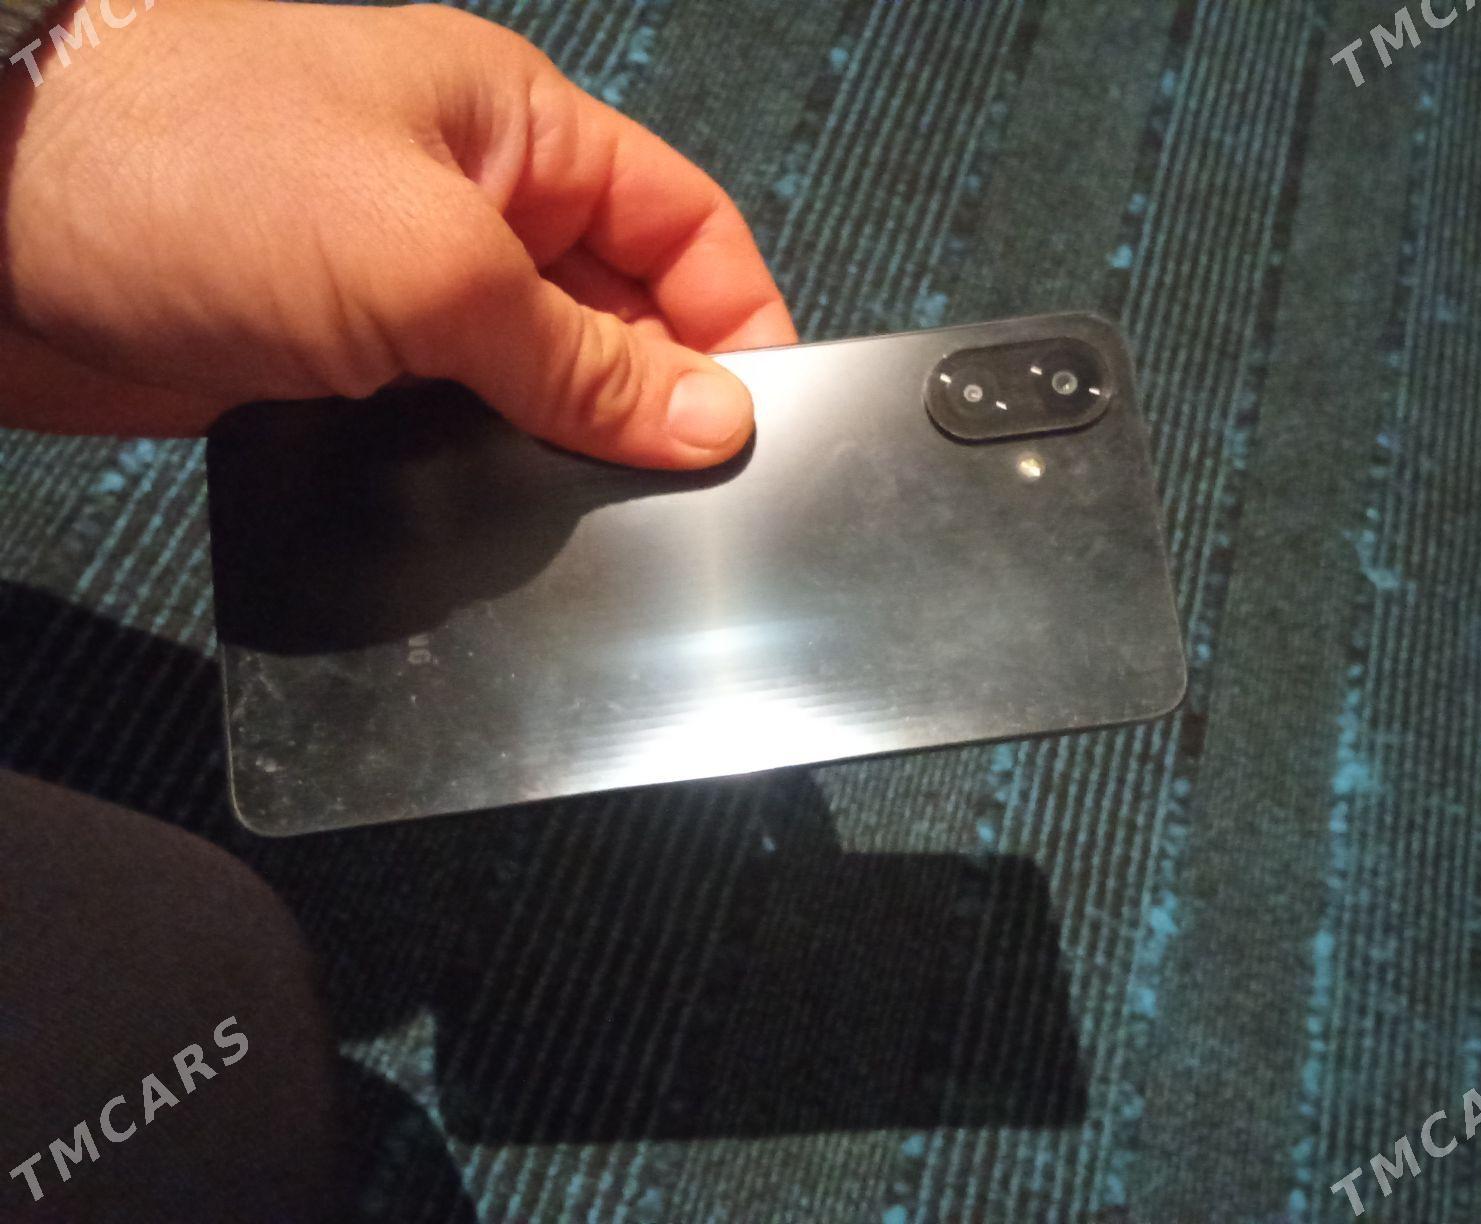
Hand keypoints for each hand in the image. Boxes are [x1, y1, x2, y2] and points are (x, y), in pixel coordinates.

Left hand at [0, 0, 795, 466]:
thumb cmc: (195, 181)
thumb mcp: (432, 267)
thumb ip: (580, 355)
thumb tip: (709, 419)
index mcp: (516, 129)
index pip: (683, 221)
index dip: (741, 318)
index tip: (770, 422)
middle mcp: (471, 203)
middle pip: (621, 307)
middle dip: (660, 394)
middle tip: (687, 493)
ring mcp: (403, 286)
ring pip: (540, 376)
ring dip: (572, 442)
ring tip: (600, 514)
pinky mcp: (344, 364)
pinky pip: (457, 421)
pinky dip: (489, 467)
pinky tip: (505, 513)